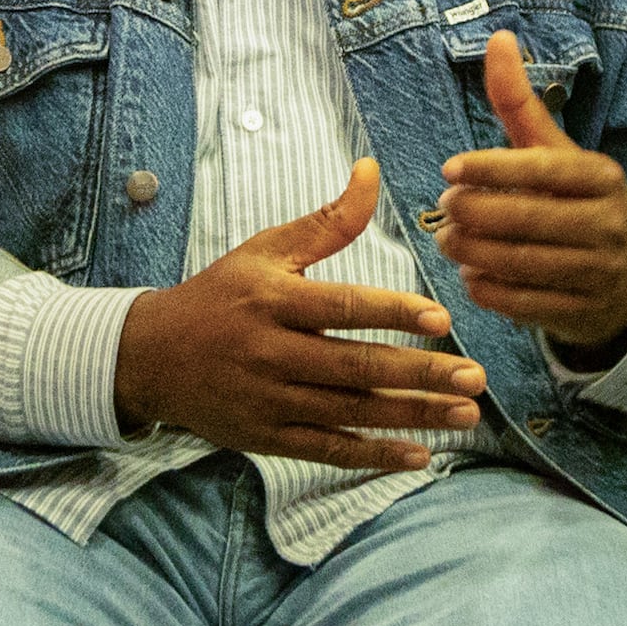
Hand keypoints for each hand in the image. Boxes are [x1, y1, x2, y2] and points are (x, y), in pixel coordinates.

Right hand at [114, 160, 489, 469]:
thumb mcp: (265, 250)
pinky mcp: (267, 436)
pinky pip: (328, 449)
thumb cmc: (220, 295)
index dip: (394, 312)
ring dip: (412, 415)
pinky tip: (419, 454)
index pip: (343, 307)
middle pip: (356, 366)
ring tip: (466, 414)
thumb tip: (371, 170)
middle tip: (475, 378)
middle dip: (421, 374)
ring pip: (351, 412)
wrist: (151, 357)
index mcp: (274, 301)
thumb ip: (327, 221)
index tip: (443, 319)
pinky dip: (373, 454)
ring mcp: (269, 400)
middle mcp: (272, 353)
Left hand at [441, 30, 626, 359]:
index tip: (449, 168)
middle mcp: (609, 223)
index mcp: (602, 177)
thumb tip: (498, 37)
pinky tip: (470, 276)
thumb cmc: (575, 202)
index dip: (492, 168)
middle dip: (475, 213)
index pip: (543, 169)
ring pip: (522, 263)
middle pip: (529, 218)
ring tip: (446, 240)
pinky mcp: (584, 314)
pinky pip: (525, 304)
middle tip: (443, 208)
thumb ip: (520, 103)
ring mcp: (599, 272)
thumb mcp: (555, 152)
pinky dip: (490, 291)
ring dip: (473, 253)